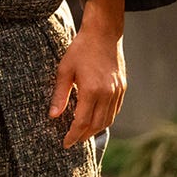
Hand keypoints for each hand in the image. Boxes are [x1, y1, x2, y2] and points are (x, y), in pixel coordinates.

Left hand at [50, 0, 126, 147]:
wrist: (103, 34)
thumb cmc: (80, 49)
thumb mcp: (64, 70)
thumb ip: (60, 95)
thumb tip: (53, 116)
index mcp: (92, 90)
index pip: (82, 122)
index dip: (73, 135)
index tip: (65, 143)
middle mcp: (108, 94)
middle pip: (96, 125)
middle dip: (83, 136)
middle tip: (72, 140)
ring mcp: (118, 91)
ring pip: (108, 120)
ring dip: (95, 130)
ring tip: (82, 133)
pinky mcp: (123, 88)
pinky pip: (115, 111)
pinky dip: (105, 119)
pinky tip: (96, 120)